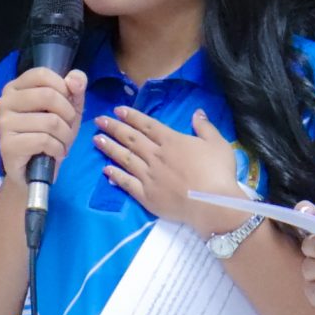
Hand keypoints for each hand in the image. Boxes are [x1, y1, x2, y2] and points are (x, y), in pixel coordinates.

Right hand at [0, 68, 86, 189]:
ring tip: (60, 143)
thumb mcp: (68, 109)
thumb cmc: (50, 136)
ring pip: (50, 121)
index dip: (63, 88)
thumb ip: (75, 90)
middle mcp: (4, 102)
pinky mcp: (7, 145)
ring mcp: (3, 123)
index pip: (42, 74)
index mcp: (15, 88)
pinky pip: (44, 140)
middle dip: (67, 115)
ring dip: (64, 136)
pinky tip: (53, 153)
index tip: (67, 105)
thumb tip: (74, 78)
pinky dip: (57, 149)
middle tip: (66, 128)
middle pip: (48, 95)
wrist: (34, 172)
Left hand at [95, 106, 250, 233]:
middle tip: (99, 120)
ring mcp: (149, 175)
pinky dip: (115, 176)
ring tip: (96, 139)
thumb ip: (205, 127)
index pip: (147, 125)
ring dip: (110, 148)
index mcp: (172, 141)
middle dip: (114, 128)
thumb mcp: (217, 144)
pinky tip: (105, 170)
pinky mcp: (146, 195)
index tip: (118, 110)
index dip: (132, 117)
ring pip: (125, 158)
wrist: (213, 204)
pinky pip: (127, 183)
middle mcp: (156, 156)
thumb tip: (196, 112)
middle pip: (131, 139)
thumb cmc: (218, 173)